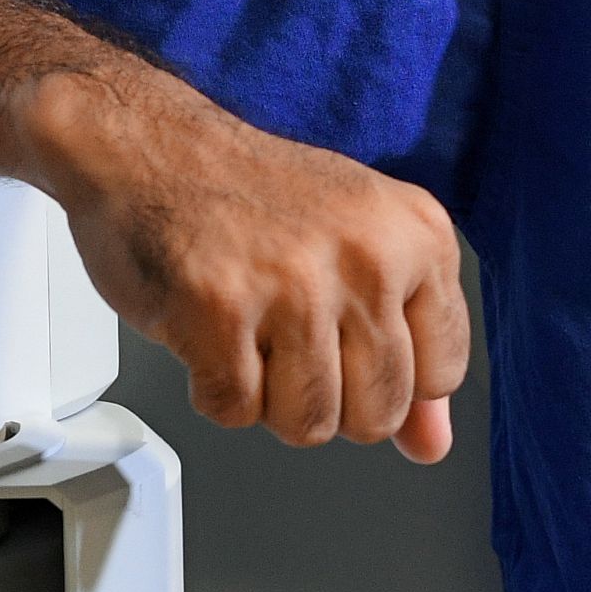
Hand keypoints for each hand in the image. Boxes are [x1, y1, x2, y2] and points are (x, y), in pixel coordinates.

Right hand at [14, 67, 468, 461]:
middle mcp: (368, 257)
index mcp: (418, 235)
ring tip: (250, 331)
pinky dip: (213, 388)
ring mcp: (294, 284)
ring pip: (310, 425)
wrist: (149, 147)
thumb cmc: (253, 199)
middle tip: (288, 334)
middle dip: (326, 396)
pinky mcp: (220, 309)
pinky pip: (236, 411)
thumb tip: (432, 444)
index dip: (386, 378)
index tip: (347, 337)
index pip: (441, 373)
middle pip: (378, 413)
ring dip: (267, 397)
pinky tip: (209, 331)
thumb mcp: (362, 252)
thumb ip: (408, 349)